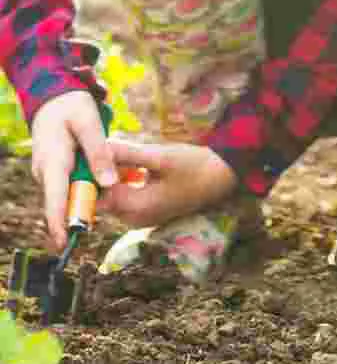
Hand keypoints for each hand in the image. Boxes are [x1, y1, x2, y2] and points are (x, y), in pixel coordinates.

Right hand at [30, 90, 118, 249]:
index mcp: (53, 162)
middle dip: (80, 215)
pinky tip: (107, 183)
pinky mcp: (58, 171)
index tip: (63, 242)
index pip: (55, 198)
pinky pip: (73, 184)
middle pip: (64, 202)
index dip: (60, 222)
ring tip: (112, 196)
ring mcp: (51, 173)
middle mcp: (47, 172)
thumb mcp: (89, 124)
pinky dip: (88, 187)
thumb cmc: (72, 106)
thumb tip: (109, 183)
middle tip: (99, 225)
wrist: (54, 96)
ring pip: (70, 193)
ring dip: (88, 199)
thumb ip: (100, 153)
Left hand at [98, 139, 238, 227]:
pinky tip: (132, 164)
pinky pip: (125, 198)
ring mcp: (141, 218)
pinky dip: (123, 182)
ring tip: (115, 153)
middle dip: (99, 175)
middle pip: (103, 198)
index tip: (85, 153)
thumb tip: (100, 145)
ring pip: (113, 197)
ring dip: (112, 177)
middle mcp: (134, 219)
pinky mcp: (147, 212)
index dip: (89, 174)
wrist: (223, 177)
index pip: (97, 194)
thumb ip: (129, 154)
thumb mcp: (162, 156)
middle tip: (100, 150)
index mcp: (136, 207)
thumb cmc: (196, 166)